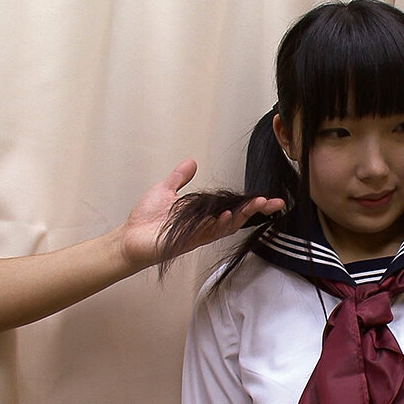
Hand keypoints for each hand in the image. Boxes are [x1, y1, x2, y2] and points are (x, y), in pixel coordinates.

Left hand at [118, 159, 284, 269]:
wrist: (128, 238)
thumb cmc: (144, 219)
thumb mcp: (165, 191)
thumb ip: (180, 178)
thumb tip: (191, 162)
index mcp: (204, 215)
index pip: (233, 207)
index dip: (251, 203)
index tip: (269, 198)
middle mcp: (205, 226)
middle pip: (237, 217)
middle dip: (256, 210)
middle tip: (275, 202)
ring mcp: (198, 234)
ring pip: (227, 225)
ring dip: (243, 215)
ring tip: (258, 204)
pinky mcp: (188, 241)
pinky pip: (207, 233)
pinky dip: (218, 223)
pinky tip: (228, 215)